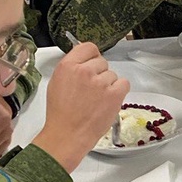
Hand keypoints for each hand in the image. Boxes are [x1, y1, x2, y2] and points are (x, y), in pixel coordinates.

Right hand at [32, 42, 129, 172]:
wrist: (68, 134)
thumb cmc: (61, 113)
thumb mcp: (57, 82)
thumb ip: (72, 68)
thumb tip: (85, 60)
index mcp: (68, 66)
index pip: (89, 47)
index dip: (92, 56)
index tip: (92, 64)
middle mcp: (85, 71)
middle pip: (102, 62)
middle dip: (99, 73)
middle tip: (92, 90)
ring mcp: (101, 82)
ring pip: (112, 74)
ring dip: (109, 85)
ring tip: (97, 99)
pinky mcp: (114, 94)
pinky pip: (124, 83)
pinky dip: (119, 91)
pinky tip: (109, 100)